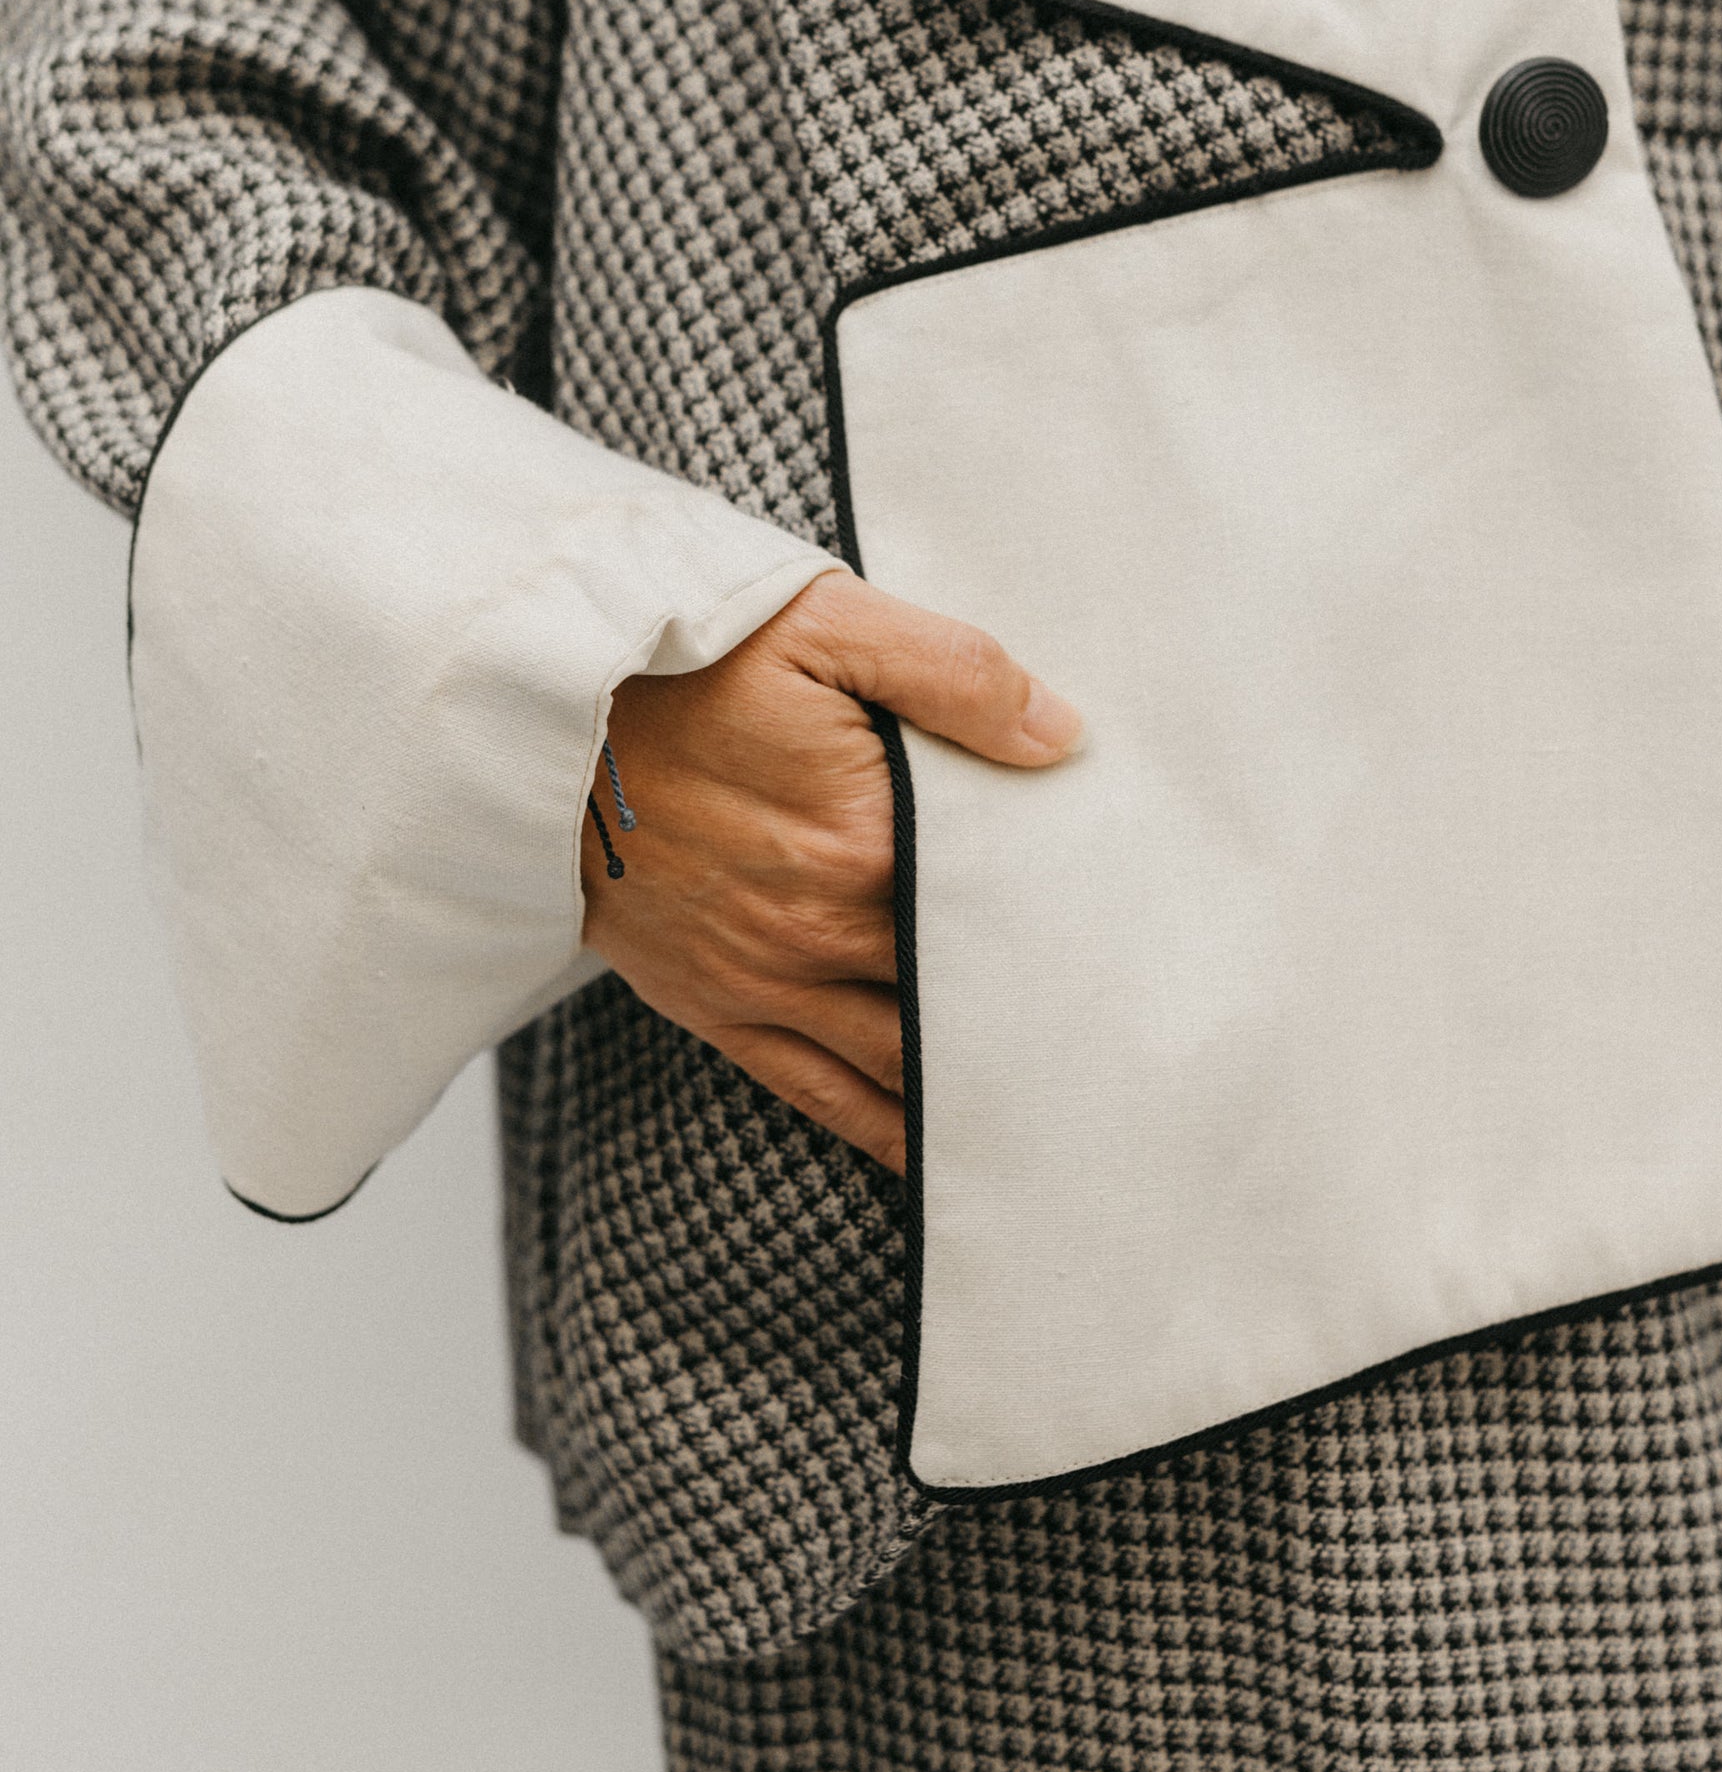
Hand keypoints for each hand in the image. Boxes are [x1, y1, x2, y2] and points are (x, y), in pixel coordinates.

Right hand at [579, 571, 1082, 1171]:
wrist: (533, 711)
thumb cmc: (685, 656)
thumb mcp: (825, 620)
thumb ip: (953, 672)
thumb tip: (1062, 735)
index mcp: (867, 840)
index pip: (1003, 902)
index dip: (1069, 923)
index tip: (1139, 941)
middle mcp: (821, 930)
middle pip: (965, 993)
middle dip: (1043, 1019)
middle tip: (1135, 1048)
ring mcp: (767, 981)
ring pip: (904, 1063)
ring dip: (981, 1088)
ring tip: (1069, 1119)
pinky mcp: (717, 1006)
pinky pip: (820, 1093)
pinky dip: (888, 1131)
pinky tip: (945, 1150)